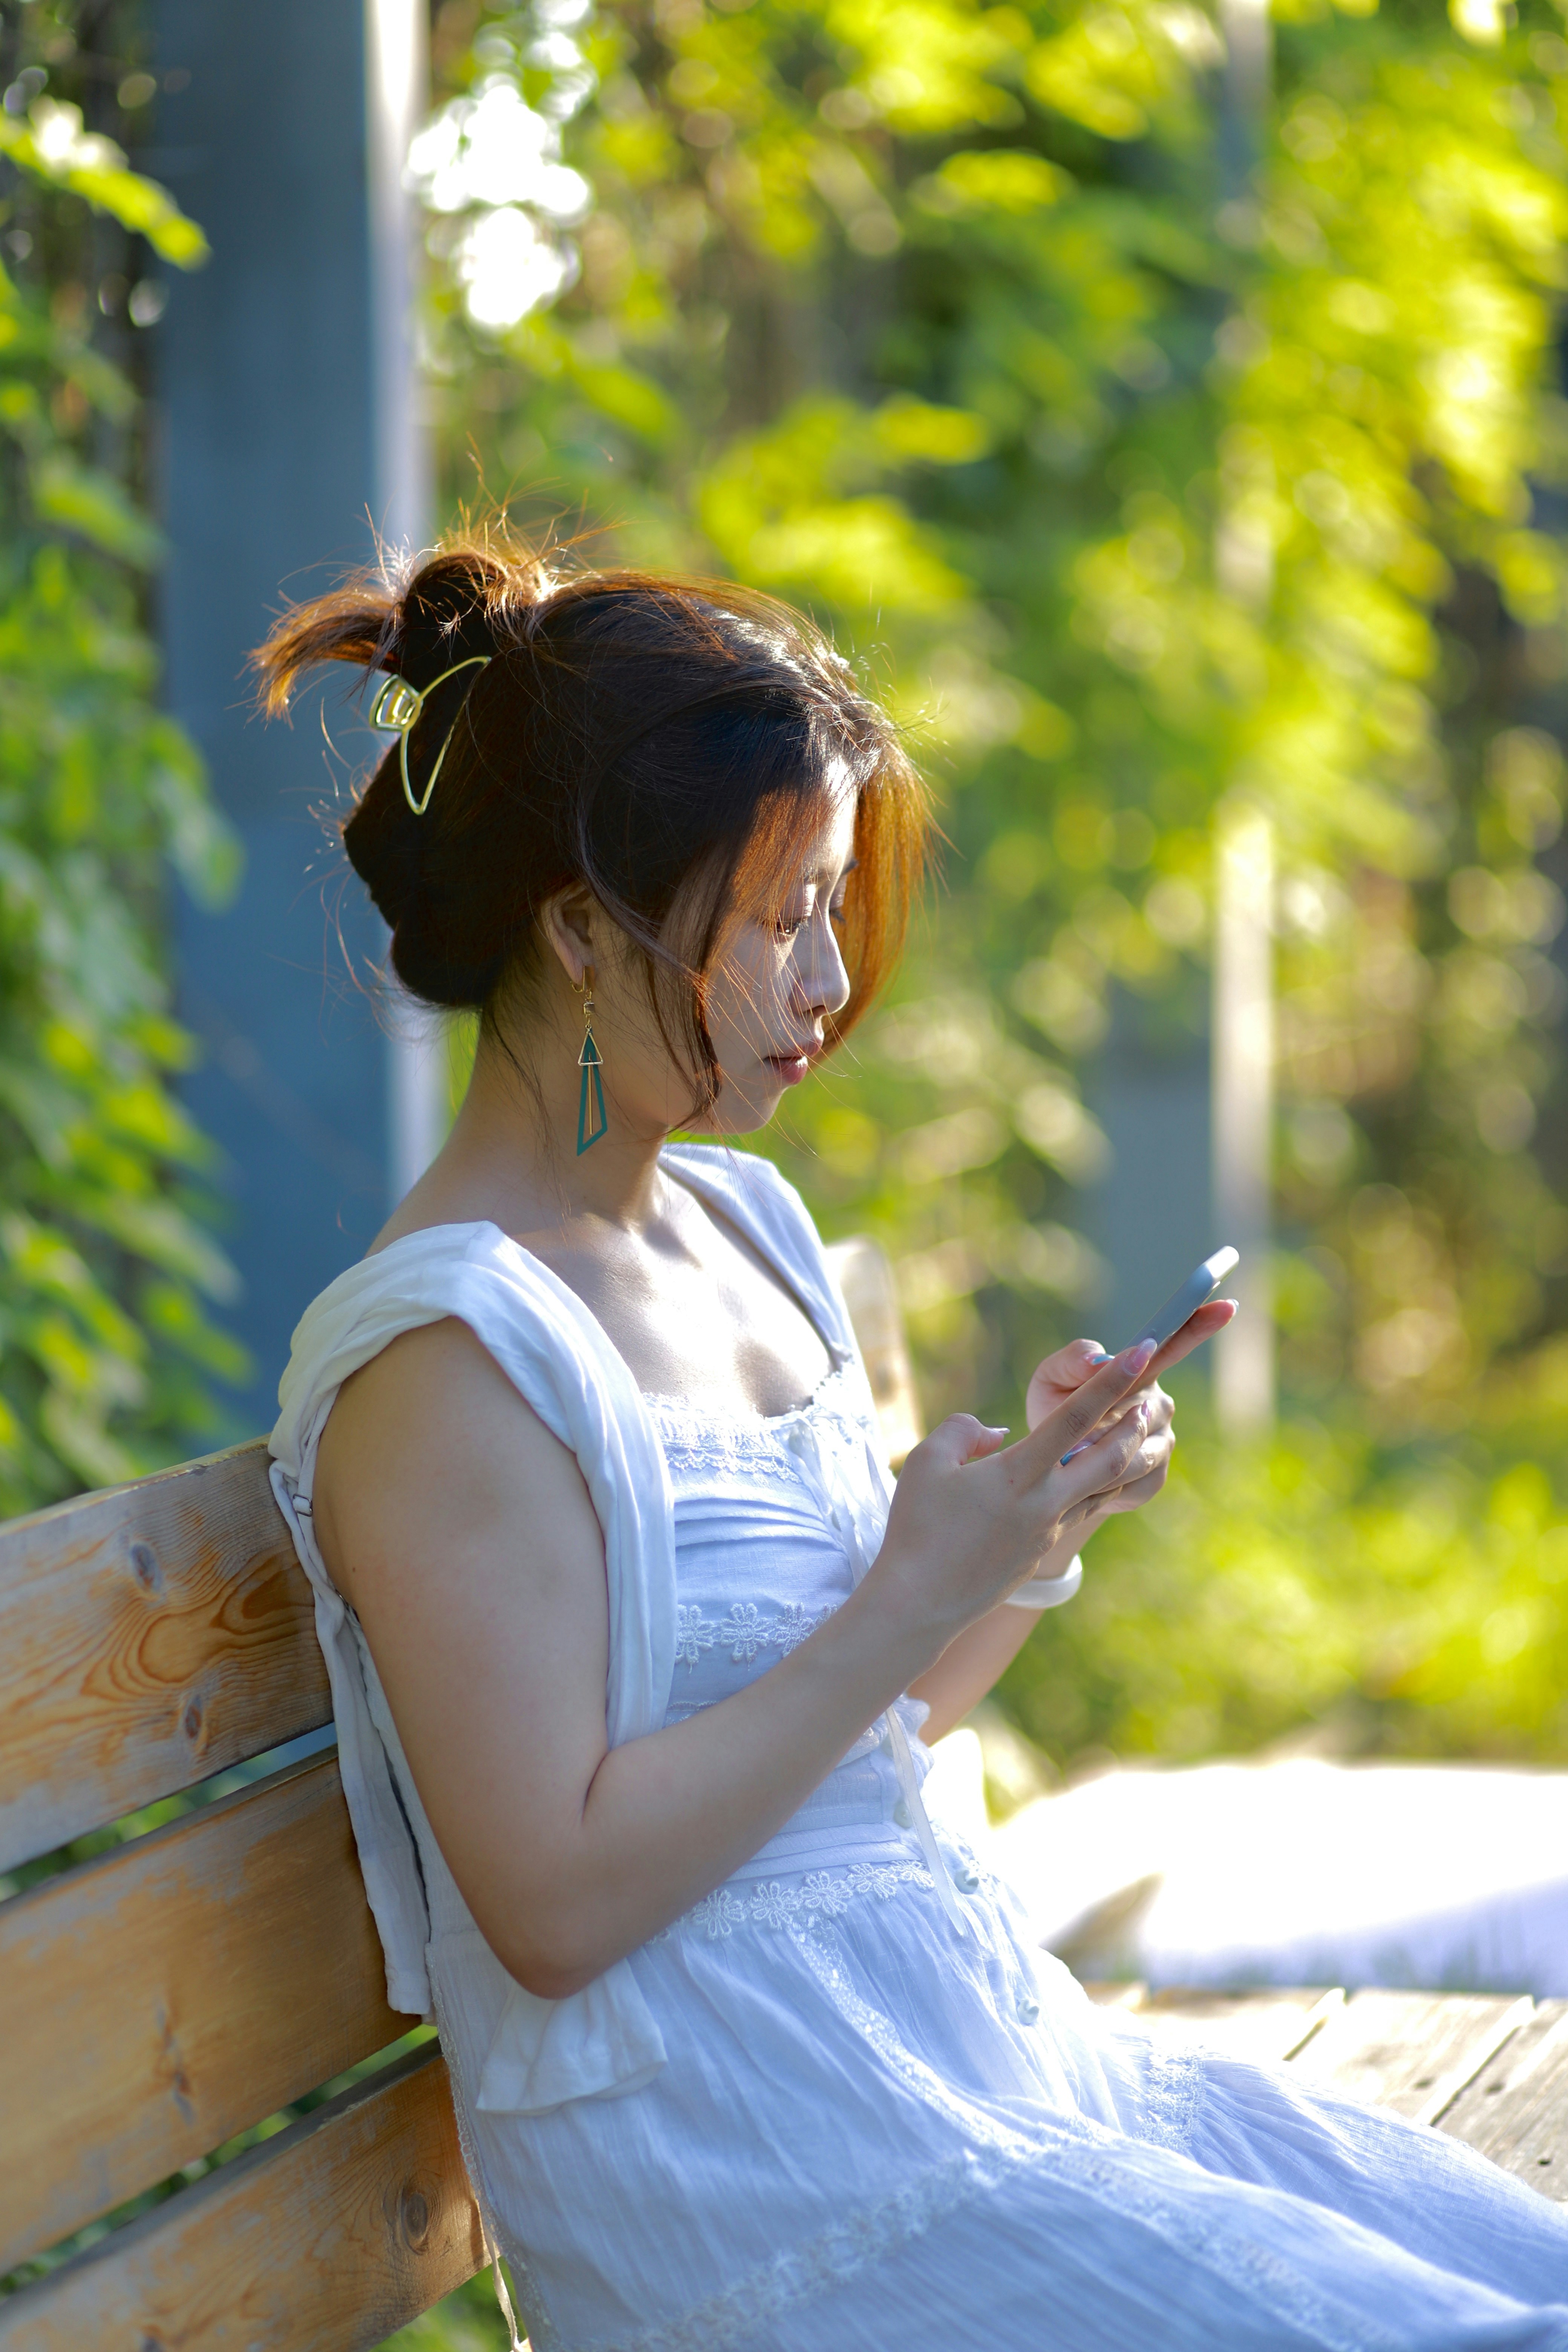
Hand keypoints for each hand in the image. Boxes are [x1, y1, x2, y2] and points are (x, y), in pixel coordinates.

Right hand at [867, 1341, 1166, 1650]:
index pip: (1074, 1418)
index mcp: (1018, 1474)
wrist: (921, 1603)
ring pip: (1102, 1490)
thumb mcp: (927, 1462)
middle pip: (1110, 1459)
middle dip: (1132, 1427)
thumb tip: (996, 1433)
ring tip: (1129, 1436)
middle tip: (1146, 1403)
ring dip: (1121, 1459)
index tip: (1140, 1354)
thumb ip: (964, 1430)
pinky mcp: (1038, 1552)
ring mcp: (1047, 1532)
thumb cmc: (916, 1528)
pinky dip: (1093, 1489)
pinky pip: (1078, 1512)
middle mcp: (1044, 1504)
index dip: (1110, 1382)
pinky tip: (1083, 1479)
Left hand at [1022, 1301, 1235, 1547]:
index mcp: (1137, 1370)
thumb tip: (1100, 1360)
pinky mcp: (1155, 1476)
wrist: (1048, 1468)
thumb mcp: (1050, 1379)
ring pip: (1141, 1451)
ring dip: (1103, 1457)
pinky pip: (1137, 1480)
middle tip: (1072, 1437)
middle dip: (1108, 1427)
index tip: (1227, 1306)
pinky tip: (1092, 1478)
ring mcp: (1161, 1440)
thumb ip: (1071, 1359)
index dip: (1199, 1326)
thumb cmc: (1052, 1412)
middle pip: (1149, 1412)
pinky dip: (1108, 1482)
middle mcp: (1158, 1403)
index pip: (1172, 1345)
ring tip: (1076, 1457)